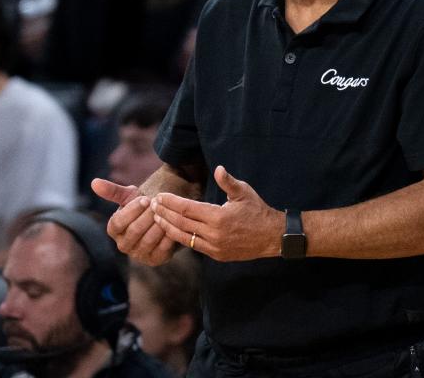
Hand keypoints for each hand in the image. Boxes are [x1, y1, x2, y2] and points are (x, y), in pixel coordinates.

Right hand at [91, 178, 177, 265]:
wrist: (163, 216)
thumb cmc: (143, 205)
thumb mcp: (128, 196)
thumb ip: (112, 190)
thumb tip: (94, 182)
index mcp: (113, 229)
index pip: (118, 222)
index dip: (132, 211)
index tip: (146, 199)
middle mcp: (123, 245)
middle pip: (134, 231)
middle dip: (147, 216)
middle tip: (158, 205)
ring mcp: (138, 254)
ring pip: (148, 240)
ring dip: (158, 225)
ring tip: (166, 213)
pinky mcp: (154, 260)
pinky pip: (162, 248)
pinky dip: (168, 235)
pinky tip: (173, 223)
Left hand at [151, 166, 283, 261]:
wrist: (272, 237)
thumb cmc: (257, 211)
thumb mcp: (244, 192)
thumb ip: (228, 181)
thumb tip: (218, 169)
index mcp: (219, 217)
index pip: (187, 208)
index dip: (171, 202)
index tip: (159, 196)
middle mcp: (214, 234)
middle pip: (181, 222)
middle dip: (165, 213)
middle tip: (152, 205)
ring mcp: (214, 247)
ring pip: (184, 237)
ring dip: (168, 227)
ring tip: (156, 218)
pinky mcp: (216, 255)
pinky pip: (193, 246)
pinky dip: (181, 237)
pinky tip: (172, 230)